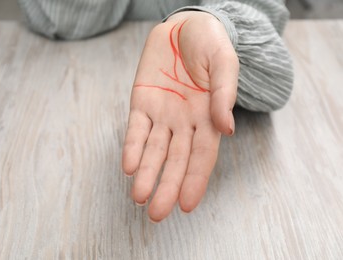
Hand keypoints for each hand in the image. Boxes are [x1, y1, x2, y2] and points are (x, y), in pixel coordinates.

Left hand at [122, 11, 238, 221]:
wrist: (183, 25)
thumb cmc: (209, 43)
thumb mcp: (224, 63)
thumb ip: (225, 95)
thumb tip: (227, 129)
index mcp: (208, 118)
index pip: (202, 156)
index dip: (195, 180)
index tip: (186, 205)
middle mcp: (184, 122)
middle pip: (175, 160)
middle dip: (166, 186)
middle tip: (157, 214)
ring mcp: (161, 114)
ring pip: (153, 150)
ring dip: (146, 173)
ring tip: (139, 197)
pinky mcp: (141, 102)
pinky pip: (136, 129)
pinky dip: (132, 147)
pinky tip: (129, 166)